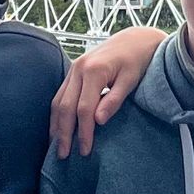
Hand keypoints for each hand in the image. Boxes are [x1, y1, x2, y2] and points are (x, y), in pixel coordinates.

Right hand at [52, 29, 167, 157]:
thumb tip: (98, 121)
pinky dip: (58, 113)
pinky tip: (58, 127)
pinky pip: (60, 95)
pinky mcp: (73, 71)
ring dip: (56, 125)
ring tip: (56, 146)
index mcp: (93, 71)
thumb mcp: (131, 80)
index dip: (83, 132)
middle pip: (65, 107)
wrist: (135, 38)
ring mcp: (73, 69)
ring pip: (58, 101)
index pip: (83, 109)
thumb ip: (114, 100)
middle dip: (63, 133)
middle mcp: (78, 69)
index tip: (85, 151)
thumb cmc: (137, 59)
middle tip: (63, 155)